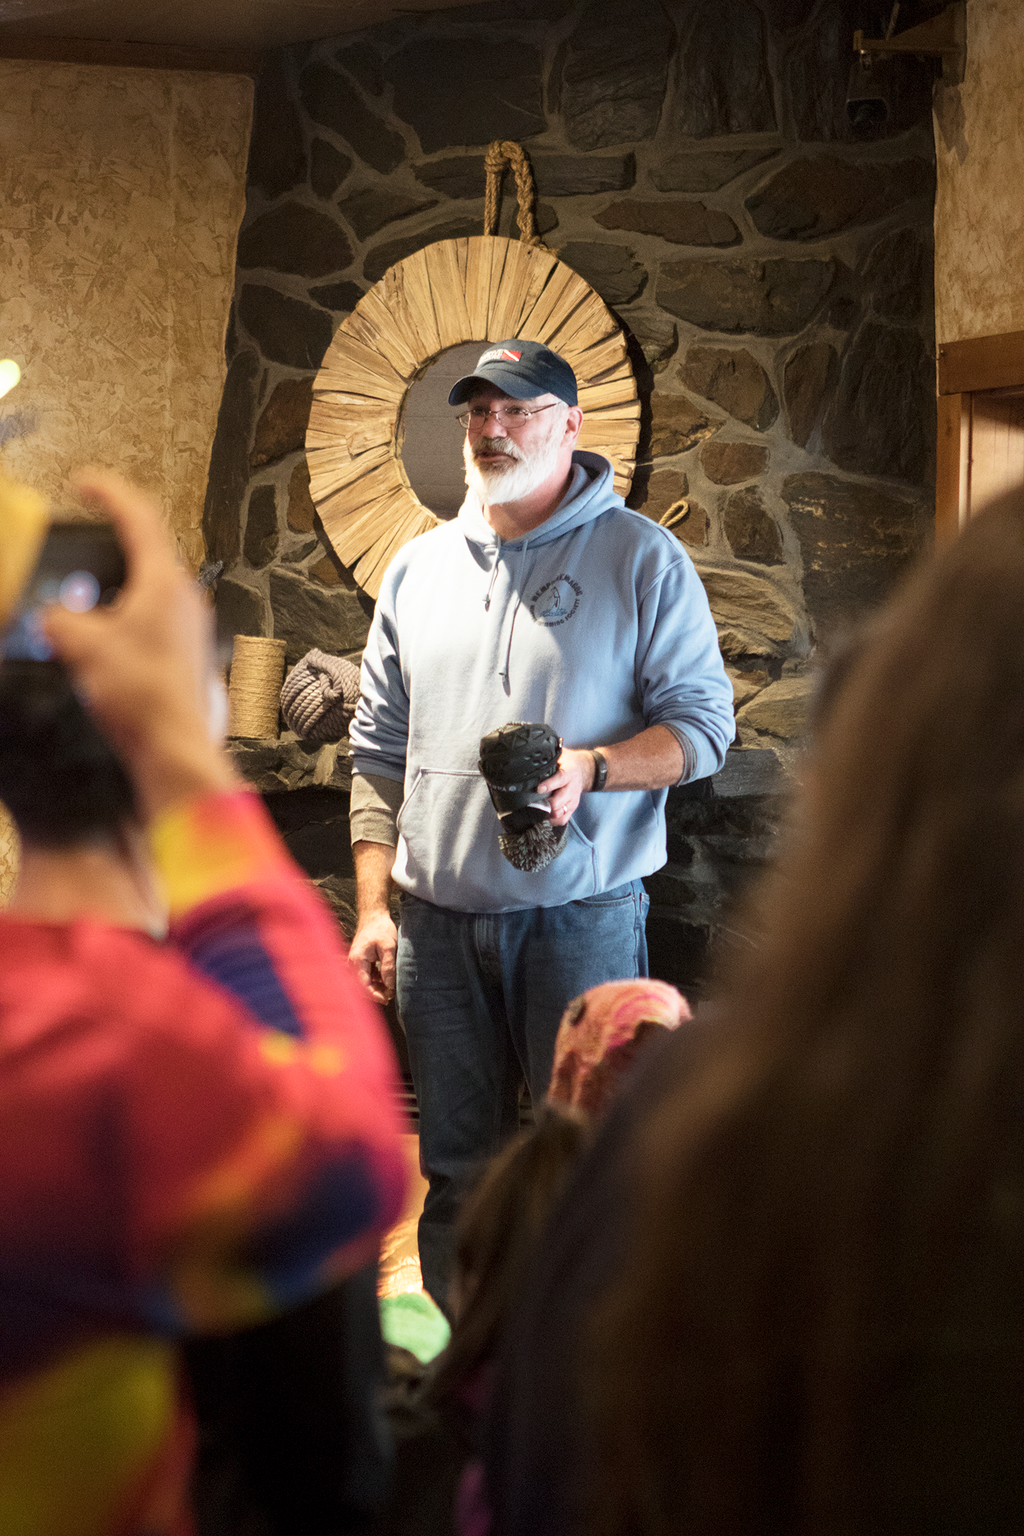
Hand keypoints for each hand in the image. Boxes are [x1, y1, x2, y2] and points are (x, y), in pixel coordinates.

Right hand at [43, 468, 234, 821]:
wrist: (175, 749)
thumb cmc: (142, 698)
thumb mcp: (81, 647)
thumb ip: (60, 618)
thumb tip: (54, 615)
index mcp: (164, 583)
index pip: (139, 517)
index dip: (108, 492)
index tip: (84, 482)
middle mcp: (186, 599)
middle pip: (149, 550)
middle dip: (114, 538)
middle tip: (88, 530)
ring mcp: (192, 626)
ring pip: (151, 587)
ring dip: (119, 581)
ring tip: (87, 590)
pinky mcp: (187, 653)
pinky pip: (154, 618)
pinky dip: (126, 613)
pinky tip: (105, 637)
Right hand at [349, 909, 397, 1003]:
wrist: (374, 917)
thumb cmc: (381, 929)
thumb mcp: (389, 947)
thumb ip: (388, 966)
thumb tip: (390, 986)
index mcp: (358, 960)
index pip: (363, 984)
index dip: (374, 995)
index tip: (387, 998)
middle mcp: (353, 963)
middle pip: (362, 986)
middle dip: (376, 993)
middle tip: (391, 995)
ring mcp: (355, 963)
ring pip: (364, 983)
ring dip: (376, 988)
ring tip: (391, 989)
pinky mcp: (360, 963)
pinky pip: (366, 977)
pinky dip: (375, 981)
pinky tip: (386, 981)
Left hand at [537, 747, 594, 826]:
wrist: (584, 769)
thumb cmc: (567, 762)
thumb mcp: (560, 755)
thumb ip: (548, 757)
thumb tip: (531, 756)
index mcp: (569, 772)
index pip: (560, 779)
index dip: (549, 785)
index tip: (539, 789)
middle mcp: (572, 788)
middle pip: (559, 802)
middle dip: (544, 805)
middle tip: (530, 804)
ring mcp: (573, 800)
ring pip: (560, 813)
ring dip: (547, 814)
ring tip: (534, 812)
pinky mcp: (572, 808)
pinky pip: (563, 820)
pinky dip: (552, 821)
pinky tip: (543, 817)